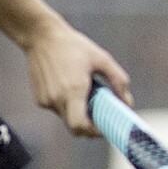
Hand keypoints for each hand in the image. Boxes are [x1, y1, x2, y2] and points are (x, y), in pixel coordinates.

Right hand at [24, 21, 130, 136]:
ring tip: (85, 93)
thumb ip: (118, 80)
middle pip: (75, 127)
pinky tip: (71, 88)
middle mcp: (56, 98)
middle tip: (101, 115)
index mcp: (73, 90)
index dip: (93, 132)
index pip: (80, 126)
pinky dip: (67, 106)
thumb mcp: (102, 58)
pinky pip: (58, 110)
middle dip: (89, 125)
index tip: (105, 127)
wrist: (41, 36)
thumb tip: (128, 102)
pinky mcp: (39, 99)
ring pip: (66, 119)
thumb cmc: (73, 46)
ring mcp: (45, 100)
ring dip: (78, 113)